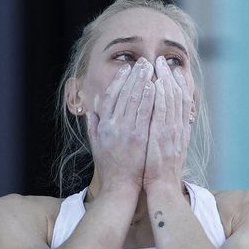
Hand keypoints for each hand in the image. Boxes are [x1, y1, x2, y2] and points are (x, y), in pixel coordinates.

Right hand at [86, 58, 154, 191]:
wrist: (122, 186)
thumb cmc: (111, 166)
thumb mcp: (96, 144)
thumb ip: (94, 124)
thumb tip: (92, 108)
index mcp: (104, 125)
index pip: (110, 96)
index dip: (119, 80)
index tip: (126, 68)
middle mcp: (114, 126)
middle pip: (125, 93)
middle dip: (134, 75)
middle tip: (143, 62)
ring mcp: (128, 132)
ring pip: (136, 100)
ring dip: (144, 81)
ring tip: (151, 68)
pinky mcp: (141, 138)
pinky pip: (147, 113)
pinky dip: (151, 98)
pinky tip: (157, 86)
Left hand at [143, 56, 192, 190]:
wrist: (162, 187)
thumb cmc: (160, 171)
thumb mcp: (168, 149)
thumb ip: (166, 132)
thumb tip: (163, 120)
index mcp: (179, 129)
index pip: (181, 101)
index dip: (178, 83)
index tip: (173, 69)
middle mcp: (178, 127)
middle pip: (177, 95)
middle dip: (170, 76)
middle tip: (163, 60)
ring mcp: (171, 131)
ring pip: (171, 99)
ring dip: (164, 79)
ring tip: (158, 64)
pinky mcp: (162, 136)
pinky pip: (162, 111)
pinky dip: (161, 95)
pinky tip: (156, 82)